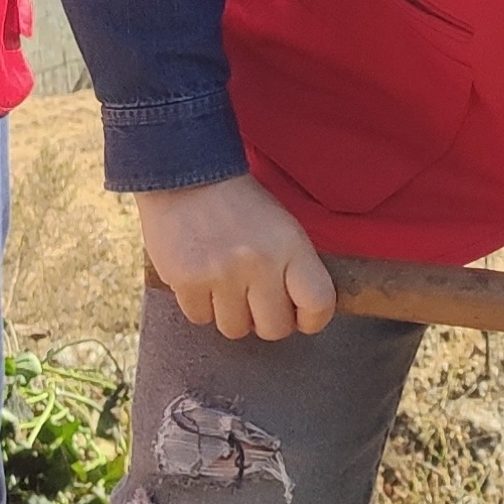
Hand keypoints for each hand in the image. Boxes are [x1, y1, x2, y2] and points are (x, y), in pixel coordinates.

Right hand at [139, 172, 334, 339]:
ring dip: (231, 314)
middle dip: (266, 320)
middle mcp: (260, 263)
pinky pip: (200, 318)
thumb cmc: (238, 202)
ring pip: (235, 329)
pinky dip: (201, 305)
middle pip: (274, 328)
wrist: (185, 173)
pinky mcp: (186, 281)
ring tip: (225, 285)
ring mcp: (221, 274)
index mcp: (291, 245)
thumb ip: (294, 266)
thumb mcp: (282, 225)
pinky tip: (201, 279)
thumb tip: (300, 312)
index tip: (301, 317)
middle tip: (256, 302)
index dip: (312, 319)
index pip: (318, 303)